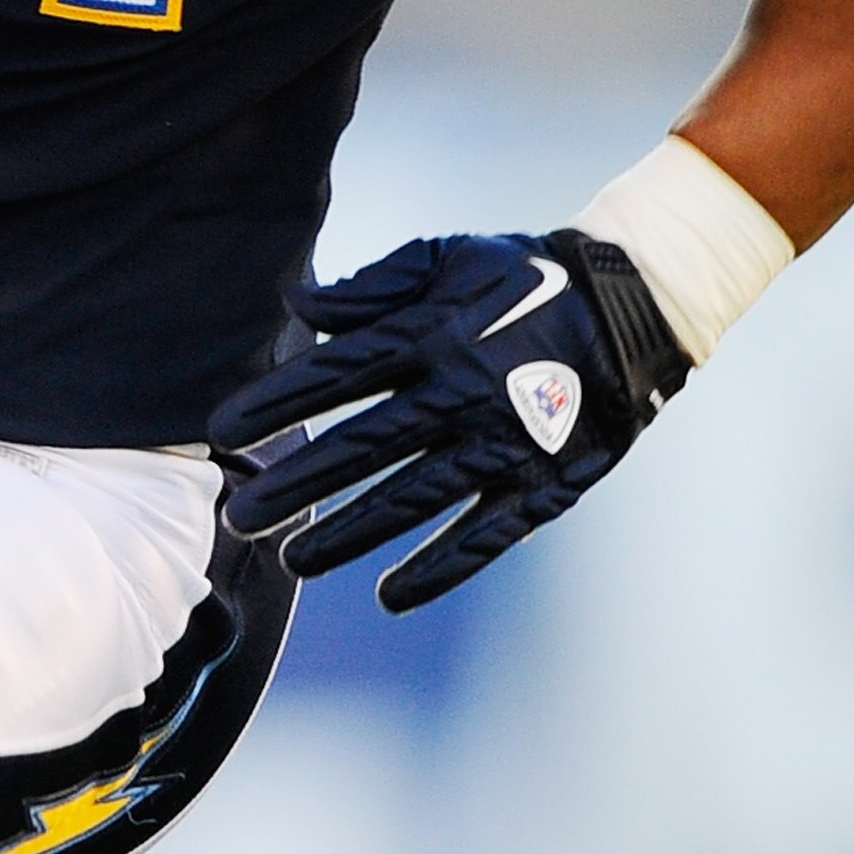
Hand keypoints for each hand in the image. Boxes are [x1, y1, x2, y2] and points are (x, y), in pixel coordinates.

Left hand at [208, 229, 691, 611]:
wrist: (633, 302)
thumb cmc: (522, 275)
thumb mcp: (448, 257)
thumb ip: (374, 285)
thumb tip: (297, 306)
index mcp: (431, 334)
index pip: (335, 375)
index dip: (275, 403)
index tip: (221, 432)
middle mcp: (460, 392)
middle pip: (362, 448)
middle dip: (295, 486)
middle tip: (237, 520)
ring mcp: (504, 443)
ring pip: (413, 500)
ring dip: (351, 535)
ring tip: (293, 562)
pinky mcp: (544, 483)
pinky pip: (485, 535)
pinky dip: (440, 568)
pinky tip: (391, 596)